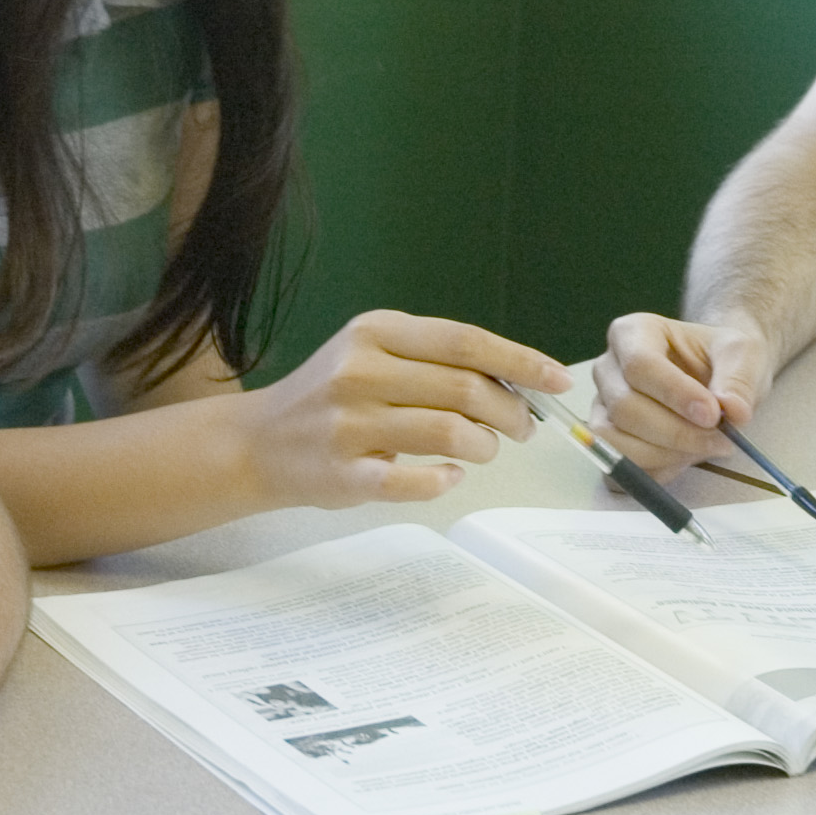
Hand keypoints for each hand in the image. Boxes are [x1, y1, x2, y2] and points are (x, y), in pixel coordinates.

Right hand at [239, 311, 566, 507]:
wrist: (256, 443)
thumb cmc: (332, 396)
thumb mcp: (373, 355)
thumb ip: (434, 361)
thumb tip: (517, 382)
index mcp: (375, 332)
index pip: (464, 341)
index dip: (520, 361)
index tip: (559, 380)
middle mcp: (359, 371)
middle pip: (464, 388)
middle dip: (511, 412)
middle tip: (523, 429)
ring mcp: (348, 424)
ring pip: (448, 433)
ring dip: (483, 447)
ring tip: (483, 451)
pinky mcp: (343, 474)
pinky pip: (412, 481)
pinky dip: (444, 481)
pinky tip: (449, 477)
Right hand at [592, 312, 775, 474]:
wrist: (716, 376)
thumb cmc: (720, 357)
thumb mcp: (742, 353)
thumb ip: (738, 378)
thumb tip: (734, 411)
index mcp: (633, 333)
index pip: (640, 365)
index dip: (674, 394)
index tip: (712, 414)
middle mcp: (608, 369)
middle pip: (625, 408)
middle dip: (676, 432)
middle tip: (721, 440)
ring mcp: (603, 407)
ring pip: (616, 442)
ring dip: (665, 455)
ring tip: (704, 448)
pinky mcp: (609, 441)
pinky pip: (621, 467)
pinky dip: (656, 471)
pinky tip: (685, 458)